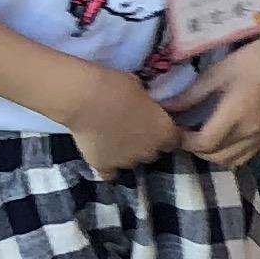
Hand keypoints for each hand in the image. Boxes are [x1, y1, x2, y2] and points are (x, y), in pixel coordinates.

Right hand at [61, 67, 186, 179]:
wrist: (85, 99)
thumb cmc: (117, 86)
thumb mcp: (142, 89)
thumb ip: (148, 104)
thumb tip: (144, 105)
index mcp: (165, 132)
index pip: (174, 140)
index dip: (164, 133)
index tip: (155, 124)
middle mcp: (150, 151)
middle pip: (153, 152)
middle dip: (146, 143)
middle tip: (132, 128)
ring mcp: (127, 162)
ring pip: (133, 162)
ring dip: (127, 153)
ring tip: (113, 138)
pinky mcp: (104, 166)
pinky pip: (110, 173)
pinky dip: (108, 166)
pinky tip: (103, 154)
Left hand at [174, 19, 259, 170]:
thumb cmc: (253, 57)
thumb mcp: (218, 72)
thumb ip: (191, 95)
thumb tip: (167, 109)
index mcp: (238, 112)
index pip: (204, 142)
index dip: (184, 141)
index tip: (173, 129)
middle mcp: (252, 130)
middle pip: (215, 156)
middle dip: (195, 148)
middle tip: (184, 131)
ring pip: (230, 162)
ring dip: (212, 154)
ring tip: (203, 136)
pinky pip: (244, 157)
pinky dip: (228, 154)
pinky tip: (222, 138)